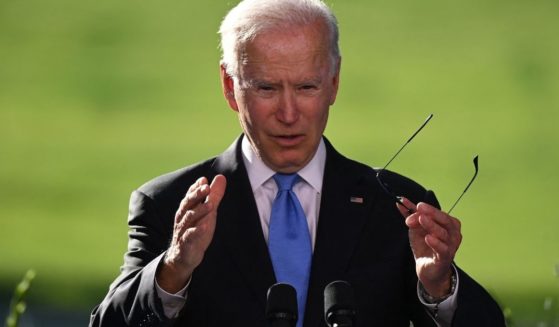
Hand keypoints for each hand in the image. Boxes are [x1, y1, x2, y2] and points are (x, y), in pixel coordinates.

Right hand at [156, 175, 226, 292]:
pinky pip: (190, 236)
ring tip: (211, 205)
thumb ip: (214, 195)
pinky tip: (205, 227)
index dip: (196, 188)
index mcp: (187, 209)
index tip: (204, 180)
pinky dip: (197, 231)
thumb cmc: (196, 230)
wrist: (184, 257)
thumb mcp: (207, 212)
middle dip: (197, 195)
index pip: (190, 195)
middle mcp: (183, 218)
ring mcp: (183, 230)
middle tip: (207, 187)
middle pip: (188, 204)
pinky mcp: (186, 244)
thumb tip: (220, 177)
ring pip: (189, 218)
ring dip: (200, 211)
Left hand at [397, 197, 461, 297]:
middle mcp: (453, 234)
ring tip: (421, 219)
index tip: (415, 206)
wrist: (427, 268)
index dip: (428, 209)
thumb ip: (411, 215)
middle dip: (431, 213)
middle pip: (445, 220)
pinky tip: (428, 238)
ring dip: (431, 225)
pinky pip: (443, 250)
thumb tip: (401, 201)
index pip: (439, 213)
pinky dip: (436, 243)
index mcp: (449, 224)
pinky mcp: (444, 258)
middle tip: (419, 209)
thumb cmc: (426, 246)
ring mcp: (450, 246)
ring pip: (443, 234)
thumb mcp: (417, 228)